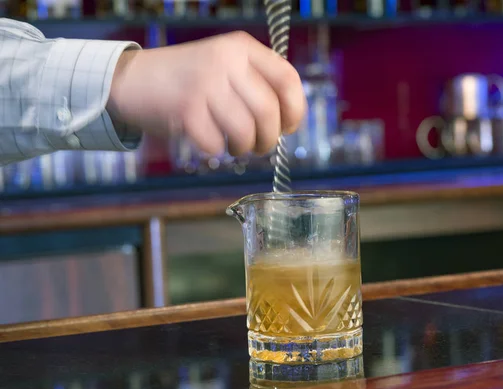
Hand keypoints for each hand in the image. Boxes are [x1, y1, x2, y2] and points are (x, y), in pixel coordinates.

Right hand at [108, 31, 306, 155]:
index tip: (288, 127)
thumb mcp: (225, 65)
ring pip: (245, 131)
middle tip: (260, 146)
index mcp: (241, 48)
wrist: (132, 78)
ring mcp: (204, 83)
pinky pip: (215, 144)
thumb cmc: (186, 79)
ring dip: (244, 148)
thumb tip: (287, 121)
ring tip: (236, 147)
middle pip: (269, 111)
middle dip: (269, 139)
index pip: (287, 79)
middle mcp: (226, 61)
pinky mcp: (184, 108)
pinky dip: (215, 151)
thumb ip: (256, 83)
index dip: (295, 110)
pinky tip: (210, 142)